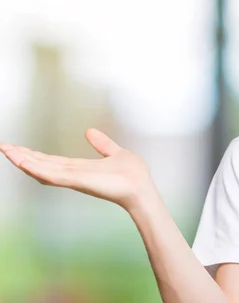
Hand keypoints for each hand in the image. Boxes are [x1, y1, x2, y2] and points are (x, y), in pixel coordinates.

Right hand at [0, 128, 155, 210]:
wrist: (141, 189)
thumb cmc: (133, 176)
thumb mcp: (115, 153)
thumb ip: (102, 144)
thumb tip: (89, 131)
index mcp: (81, 168)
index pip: (52, 161)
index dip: (35, 154)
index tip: (19, 147)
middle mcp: (74, 174)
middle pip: (42, 164)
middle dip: (23, 156)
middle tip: (4, 147)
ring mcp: (74, 178)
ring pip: (42, 169)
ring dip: (23, 160)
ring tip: (6, 150)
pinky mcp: (78, 181)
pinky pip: (52, 175)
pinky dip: (37, 169)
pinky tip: (23, 161)